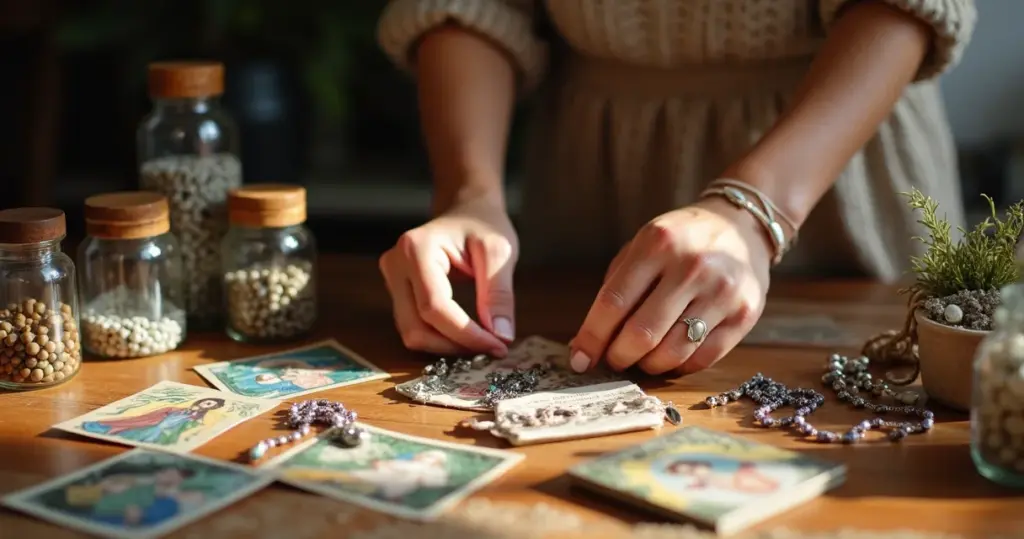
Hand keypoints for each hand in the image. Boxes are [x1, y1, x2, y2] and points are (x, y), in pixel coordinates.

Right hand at [379, 193, 516, 356]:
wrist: (466, 209)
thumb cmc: (483, 223)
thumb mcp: (500, 252)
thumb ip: (499, 294)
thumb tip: (501, 337)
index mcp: (416, 248)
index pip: (435, 306)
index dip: (465, 334)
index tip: (498, 346)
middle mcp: (395, 264)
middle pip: (416, 326)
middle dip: (454, 345)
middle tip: (492, 348)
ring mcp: (392, 278)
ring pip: (411, 332)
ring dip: (446, 345)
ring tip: (481, 342)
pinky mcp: (397, 290)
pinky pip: (413, 325)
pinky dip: (439, 337)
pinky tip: (465, 334)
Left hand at [570, 196, 772, 374]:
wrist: (741, 227)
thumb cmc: (679, 242)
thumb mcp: (642, 247)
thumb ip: (614, 290)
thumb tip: (584, 344)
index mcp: (658, 244)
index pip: (614, 302)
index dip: (592, 337)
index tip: (579, 359)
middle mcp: (692, 267)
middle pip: (642, 333)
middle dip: (619, 356)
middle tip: (613, 360)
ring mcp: (721, 292)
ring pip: (673, 352)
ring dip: (648, 365)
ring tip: (641, 358)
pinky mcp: (744, 314)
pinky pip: (702, 358)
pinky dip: (679, 366)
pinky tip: (670, 356)